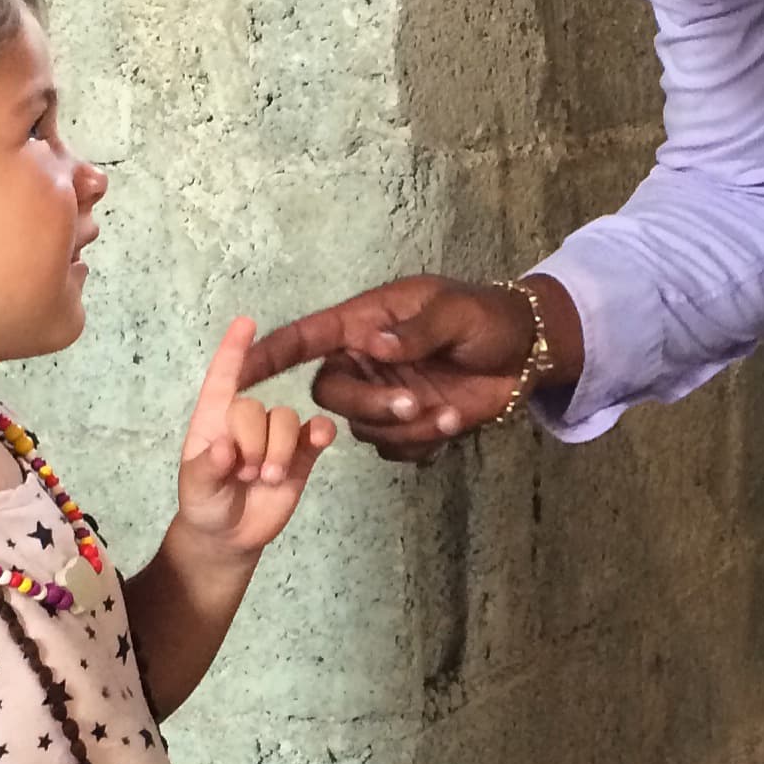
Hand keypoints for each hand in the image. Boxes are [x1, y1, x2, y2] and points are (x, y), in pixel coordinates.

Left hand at [171, 316, 334, 552]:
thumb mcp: (195, 490)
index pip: (223, 379)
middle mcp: (246, 422)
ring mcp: (277, 437)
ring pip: (287, 419)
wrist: (231, 535)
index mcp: (214, 419)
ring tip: (266, 479)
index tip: (245, 323)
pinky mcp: (302, 455)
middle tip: (245, 474)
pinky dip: (321, 432)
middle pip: (256, 407)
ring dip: (279, 449)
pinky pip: (317, 432)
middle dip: (252, 441)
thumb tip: (222, 448)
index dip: (233, 351)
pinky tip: (320, 439)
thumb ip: (205, 469)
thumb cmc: (205, 503)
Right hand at [240, 275, 563, 461]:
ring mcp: (384, 395)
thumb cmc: (488, 318)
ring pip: (362, 428)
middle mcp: (366, 361)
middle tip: (413, 402)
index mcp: (366, 323)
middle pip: (330, 395)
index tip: (236, 372)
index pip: (305, 338)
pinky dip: (420, 445)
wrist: (527, 354)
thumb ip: (415, 331)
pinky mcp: (407, 425)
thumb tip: (374, 345)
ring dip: (404, 427)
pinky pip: (393, 449)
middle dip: (369, 405)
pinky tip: (451, 425)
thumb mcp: (456, 314)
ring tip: (448, 413)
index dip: (268, 355)